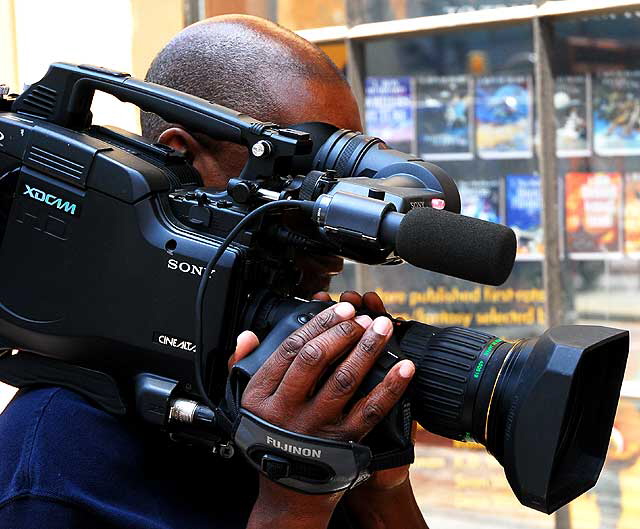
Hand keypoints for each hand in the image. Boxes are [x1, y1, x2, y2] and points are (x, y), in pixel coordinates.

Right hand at [229, 302, 414, 528]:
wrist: (287, 495)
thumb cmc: (268, 441)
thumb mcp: (244, 406)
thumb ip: (243, 368)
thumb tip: (248, 335)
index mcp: (261, 395)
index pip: (291, 349)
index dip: (318, 324)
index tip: (339, 309)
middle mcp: (287, 410)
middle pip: (317, 359)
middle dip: (343, 331)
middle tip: (362, 316)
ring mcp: (317, 427)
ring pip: (345, 379)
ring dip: (368, 349)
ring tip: (383, 327)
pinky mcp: (344, 442)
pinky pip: (370, 410)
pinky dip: (390, 386)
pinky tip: (405, 367)